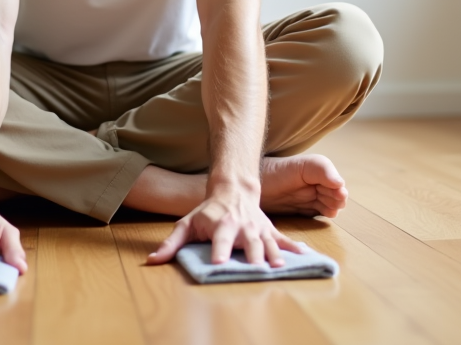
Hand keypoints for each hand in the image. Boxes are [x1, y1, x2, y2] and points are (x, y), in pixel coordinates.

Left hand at [146, 184, 305, 266]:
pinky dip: (295, 249)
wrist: (232, 190)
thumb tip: (152, 261)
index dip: (220, 251)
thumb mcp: (186, 224)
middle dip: (253, 257)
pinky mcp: (269, 231)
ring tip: (281, 268)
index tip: (220, 264)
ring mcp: (258, 229)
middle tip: (258, 271)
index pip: (220, 240)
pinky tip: (308, 257)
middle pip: (249, 243)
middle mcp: (242, 227)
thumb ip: (170, 244)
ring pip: (269, 243)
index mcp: (221, 225)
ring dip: (275, 256)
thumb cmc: (207, 212)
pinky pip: (284, 241)